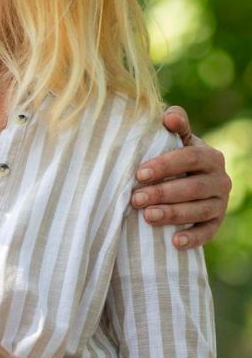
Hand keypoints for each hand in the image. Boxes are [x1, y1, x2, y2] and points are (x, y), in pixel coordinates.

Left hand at [132, 105, 231, 248]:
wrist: (186, 182)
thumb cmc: (173, 158)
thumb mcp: (175, 141)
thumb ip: (175, 126)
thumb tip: (169, 115)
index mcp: (209, 156)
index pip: (191, 158)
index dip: (166, 165)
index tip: (139, 173)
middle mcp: (220, 179)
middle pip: (193, 187)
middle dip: (163, 193)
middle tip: (136, 199)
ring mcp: (220, 203)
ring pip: (200, 210)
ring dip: (173, 214)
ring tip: (147, 217)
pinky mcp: (216, 223)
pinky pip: (208, 232)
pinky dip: (192, 238)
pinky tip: (174, 242)